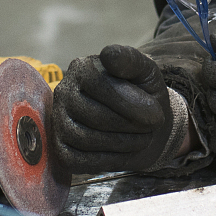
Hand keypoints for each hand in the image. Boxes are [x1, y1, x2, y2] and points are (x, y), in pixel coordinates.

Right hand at [49, 45, 188, 173]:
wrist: (145, 126)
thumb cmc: (144, 96)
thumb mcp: (146, 73)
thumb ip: (131, 60)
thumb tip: (109, 54)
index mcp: (82, 68)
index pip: (100, 86)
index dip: (132, 104)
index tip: (156, 112)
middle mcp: (64, 92)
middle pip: (95, 116)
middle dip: (130, 126)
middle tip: (150, 127)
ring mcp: (59, 122)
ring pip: (87, 139)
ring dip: (123, 143)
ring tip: (141, 138)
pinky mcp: (62, 149)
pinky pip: (79, 161)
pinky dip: (107, 160)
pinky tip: (122, 151)